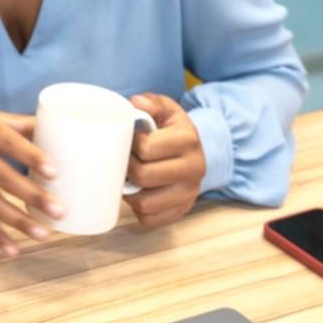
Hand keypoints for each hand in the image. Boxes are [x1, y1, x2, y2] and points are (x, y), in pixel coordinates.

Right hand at [0, 100, 63, 255]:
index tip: (54, 171)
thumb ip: (18, 124)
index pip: (8, 142)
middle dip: (30, 196)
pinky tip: (12, 249)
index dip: (30, 156)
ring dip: (16, 221)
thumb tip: (58, 129)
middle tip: (58, 211)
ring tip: (43, 234)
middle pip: (1, 176)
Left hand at [124, 94, 206, 227]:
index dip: (131, 145)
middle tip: (125, 161)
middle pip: (143, 176)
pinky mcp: (181, 210)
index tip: (130, 141)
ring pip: (144, 203)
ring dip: (130, 192)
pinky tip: (139, 193)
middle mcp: (194, 168)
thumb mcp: (166, 110)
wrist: (196, 152)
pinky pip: (150, 220)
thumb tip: (136, 103)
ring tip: (130, 178)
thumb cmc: (172, 130)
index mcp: (188, 140)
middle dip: (127, 168)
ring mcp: (189, 193)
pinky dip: (138, 209)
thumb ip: (151, 102)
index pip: (147, 148)